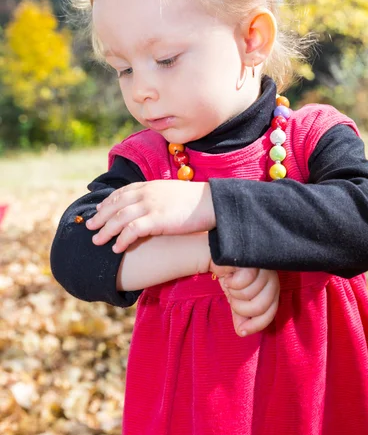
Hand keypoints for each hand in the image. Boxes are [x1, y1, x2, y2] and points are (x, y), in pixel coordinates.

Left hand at [85, 181, 215, 252]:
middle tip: (89, 227)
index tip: (99, 210)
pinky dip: (121, 239)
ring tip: (97, 241)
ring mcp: (151, 205)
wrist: (212, 203)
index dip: (108, 202)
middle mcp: (147, 193)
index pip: (123, 192)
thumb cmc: (196, 201)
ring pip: (119, 218)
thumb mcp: (173, 194)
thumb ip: (158, 197)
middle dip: (101, 217)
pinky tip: (116, 248)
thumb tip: (153, 207)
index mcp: (151, 186)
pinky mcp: (157, 220)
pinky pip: (132, 230)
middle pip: (116, 205)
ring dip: (105, 230)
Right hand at [210, 261, 279, 336]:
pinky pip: (245, 278)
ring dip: (234, 292)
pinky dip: (232, 282)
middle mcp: (272, 277)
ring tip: (230, 284)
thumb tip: (242, 332)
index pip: (271, 312)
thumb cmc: (231, 278)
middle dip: (241, 307)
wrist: (218, 258)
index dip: (257, 324)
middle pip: (261, 305)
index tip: (242, 331)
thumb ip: (242, 317)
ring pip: (251, 292)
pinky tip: (228, 276)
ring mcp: (264, 266)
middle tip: (232, 298)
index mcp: (272, 290)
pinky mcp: (253, 258)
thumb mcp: (236, 301)